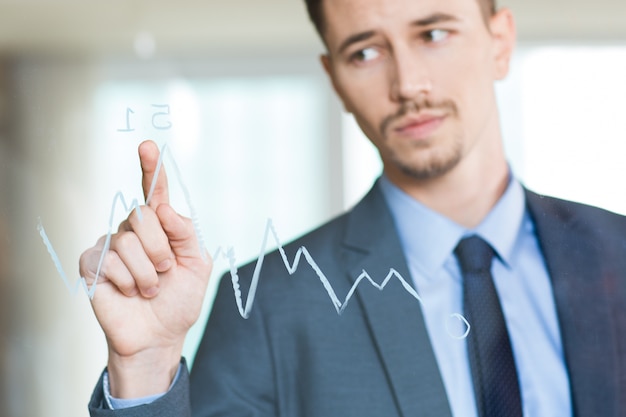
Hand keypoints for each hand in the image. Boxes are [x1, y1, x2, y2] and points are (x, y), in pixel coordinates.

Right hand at [79, 140, 211, 397]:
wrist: (159, 336)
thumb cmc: (179, 299)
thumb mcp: (197, 264)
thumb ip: (186, 233)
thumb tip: (163, 208)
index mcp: (160, 227)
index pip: (154, 192)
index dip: (151, 168)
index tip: (149, 146)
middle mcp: (133, 230)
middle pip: (143, 216)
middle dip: (161, 250)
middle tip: (165, 272)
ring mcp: (110, 245)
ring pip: (128, 242)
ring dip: (147, 273)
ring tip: (149, 288)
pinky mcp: (92, 263)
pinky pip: (110, 261)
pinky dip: (127, 282)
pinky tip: (129, 293)